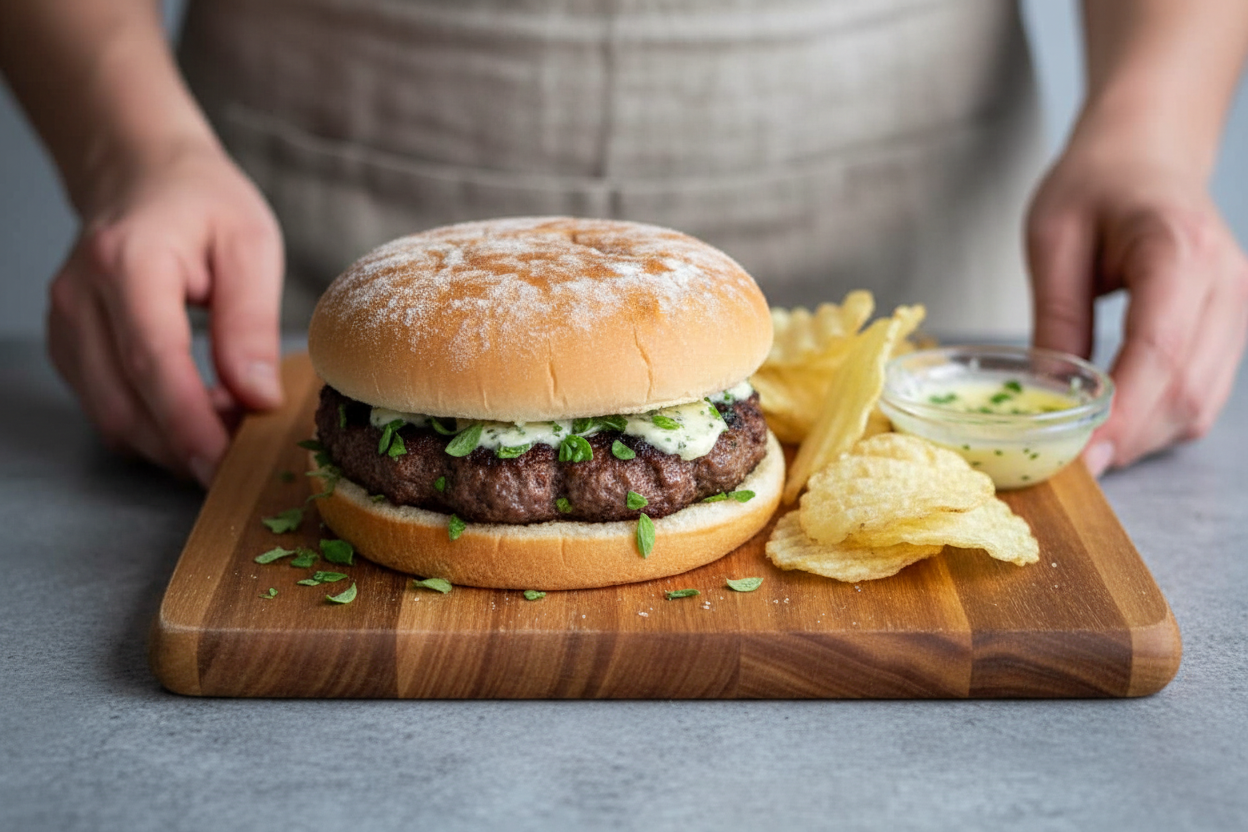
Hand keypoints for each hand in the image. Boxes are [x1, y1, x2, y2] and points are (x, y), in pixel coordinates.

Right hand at [47, 141, 283, 485]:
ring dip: (170, 442)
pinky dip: (151, 427)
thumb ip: (251, 323)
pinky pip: (106, 409)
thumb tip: (258, 397)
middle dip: (185, 445)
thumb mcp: (250, 246)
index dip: (188, 423)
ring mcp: (65, 324)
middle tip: (245, 453)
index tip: (225, 464)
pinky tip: (195, 413)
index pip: (152, 361)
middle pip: (125, 403)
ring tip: (228, 428)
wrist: (142, 175)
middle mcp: (81, 297)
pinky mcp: (68, 346)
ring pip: (111, 417)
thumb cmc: (203, 204)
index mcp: (129, 263)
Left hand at [1027, 145, 1247, 475]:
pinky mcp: (1232, 327)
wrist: (1149, 151)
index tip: (1084, 457)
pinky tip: (1116, 425)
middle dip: (1128, 438)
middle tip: (1071, 469)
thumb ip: (1056, 319)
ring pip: (1200, 404)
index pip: (1160, 348)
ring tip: (1086, 450)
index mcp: (1179, 249)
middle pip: (1187, 390)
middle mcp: (1226, 283)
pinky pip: (1203, 394)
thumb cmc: (1095, 183)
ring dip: (1143, 437)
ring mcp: (1239, 308)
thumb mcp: (1052, 239)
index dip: (1123, 412)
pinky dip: (1159, 421)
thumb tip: (1048, 401)